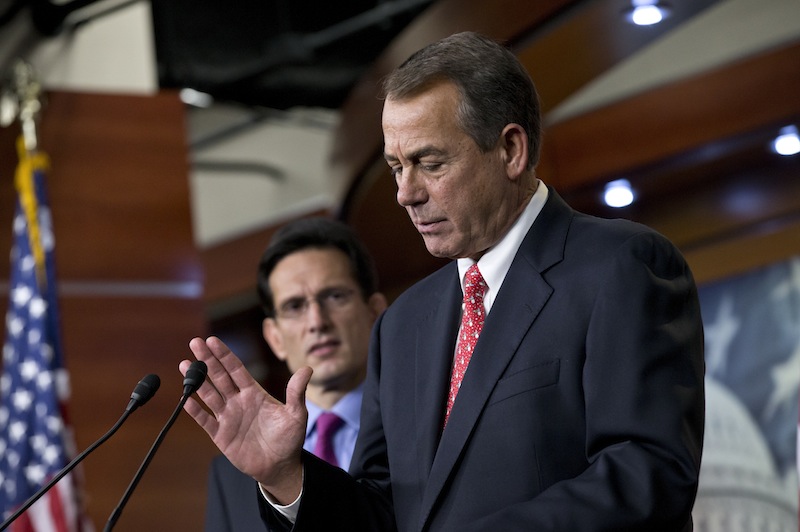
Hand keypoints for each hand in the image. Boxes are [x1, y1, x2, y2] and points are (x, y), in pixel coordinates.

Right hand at [179, 336, 311, 502]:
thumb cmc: (289, 438)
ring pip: (209, 394)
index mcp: (254, 393)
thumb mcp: (296, 414)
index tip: (212, 340)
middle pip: (219, 376)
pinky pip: (205, 420)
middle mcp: (238, 401)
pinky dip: (195, 410)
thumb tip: (308, 368)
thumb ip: (297, 392)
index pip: (236, 369)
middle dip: (207, 360)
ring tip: (185, 364)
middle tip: (194, 343)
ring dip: (197, 380)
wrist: (280, 466)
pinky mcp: (221, 435)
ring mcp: (228, 417)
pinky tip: (186, 398)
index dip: (224, 355)